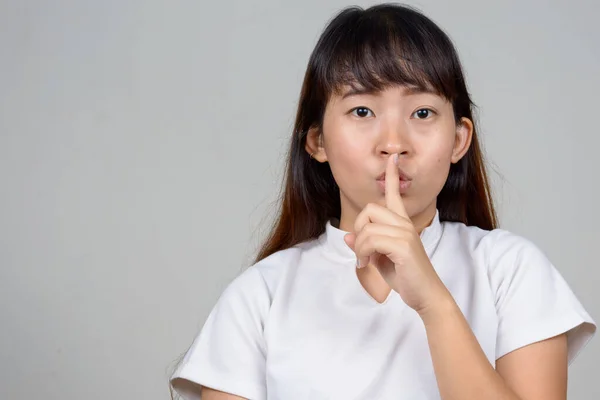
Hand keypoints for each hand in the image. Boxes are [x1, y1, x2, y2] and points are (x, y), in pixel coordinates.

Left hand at [343, 154, 449, 313]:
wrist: (425, 296)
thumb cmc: (405, 277)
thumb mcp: (380, 260)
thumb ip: (366, 246)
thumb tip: (347, 237)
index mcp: (402, 223)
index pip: (395, 194)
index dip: (392, 175)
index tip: (392, 157)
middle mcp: (405, 223)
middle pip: (369, 209)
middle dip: (358, 228)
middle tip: (360, 250)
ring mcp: (405, 232)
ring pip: (367, 227)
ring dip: (358, 246)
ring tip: (363, 261)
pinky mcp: (403, 245)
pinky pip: (370, 240)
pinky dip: (362, 253)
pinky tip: (365, 264)